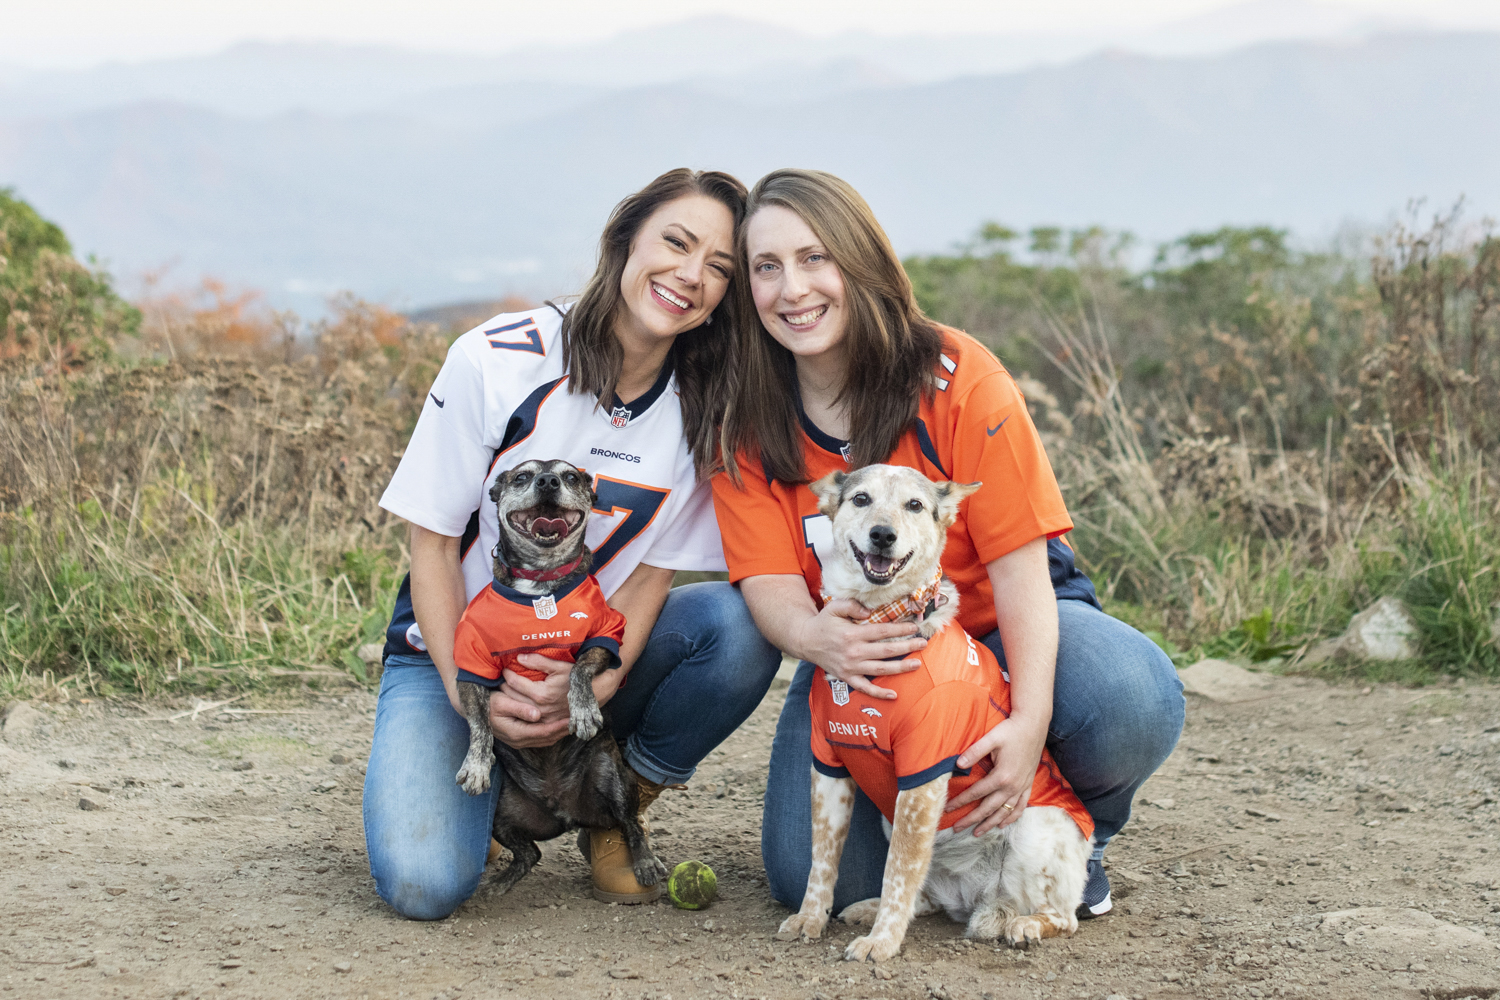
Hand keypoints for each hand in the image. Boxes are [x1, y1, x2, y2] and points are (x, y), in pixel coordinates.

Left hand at [487, 653, 626, 747]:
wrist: (594, 694)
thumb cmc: (577, 678)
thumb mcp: (559, 666)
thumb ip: (537, 661)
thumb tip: (519, 657)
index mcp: (542, 694)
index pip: (515, 683)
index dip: (507, 674)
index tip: (504, 669)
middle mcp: (540, 709)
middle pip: (513, 698)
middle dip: (504, 688)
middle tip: (500, 680)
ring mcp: (544, 719)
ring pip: (518, 709)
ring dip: (509, 700)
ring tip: (505, 692)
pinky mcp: (547, 724)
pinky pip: (527, 719)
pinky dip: (519, 712)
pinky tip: (516, 706)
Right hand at [793, 598, 926, 700]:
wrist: (805, 641)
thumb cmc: (823, 623)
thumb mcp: (834, 607)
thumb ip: (852, 605)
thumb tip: (869, 611)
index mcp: (852, 634)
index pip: (882, 631)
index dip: (900, 629)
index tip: (914, 627)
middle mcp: (853, 651)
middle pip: (886, 650)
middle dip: (907, 647)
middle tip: (923, 643)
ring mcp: (851, 667)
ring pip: (880, 669)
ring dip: (900, 667)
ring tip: (917, 664)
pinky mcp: (847, 677)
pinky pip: (865, 688)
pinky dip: (879, 693)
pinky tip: (894, 695)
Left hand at [944, 715, 1048, 834]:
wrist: (1034, 726)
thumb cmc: (1011, 730)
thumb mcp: (991, 738)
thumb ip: (974, 752)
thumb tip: (957, 764)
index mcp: (1001, 776)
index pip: (976, 793)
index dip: (960, 801)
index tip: (948, 809)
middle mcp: (1012, 786)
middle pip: (988, 808)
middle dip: (972, 819)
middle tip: (957, 828)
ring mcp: (1021, 787)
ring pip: (1004, 812)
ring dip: (990, 823)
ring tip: (977, 833)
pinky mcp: (1028, 785)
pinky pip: (1020, 807)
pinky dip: (1012, 817)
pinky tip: (1003, 825)